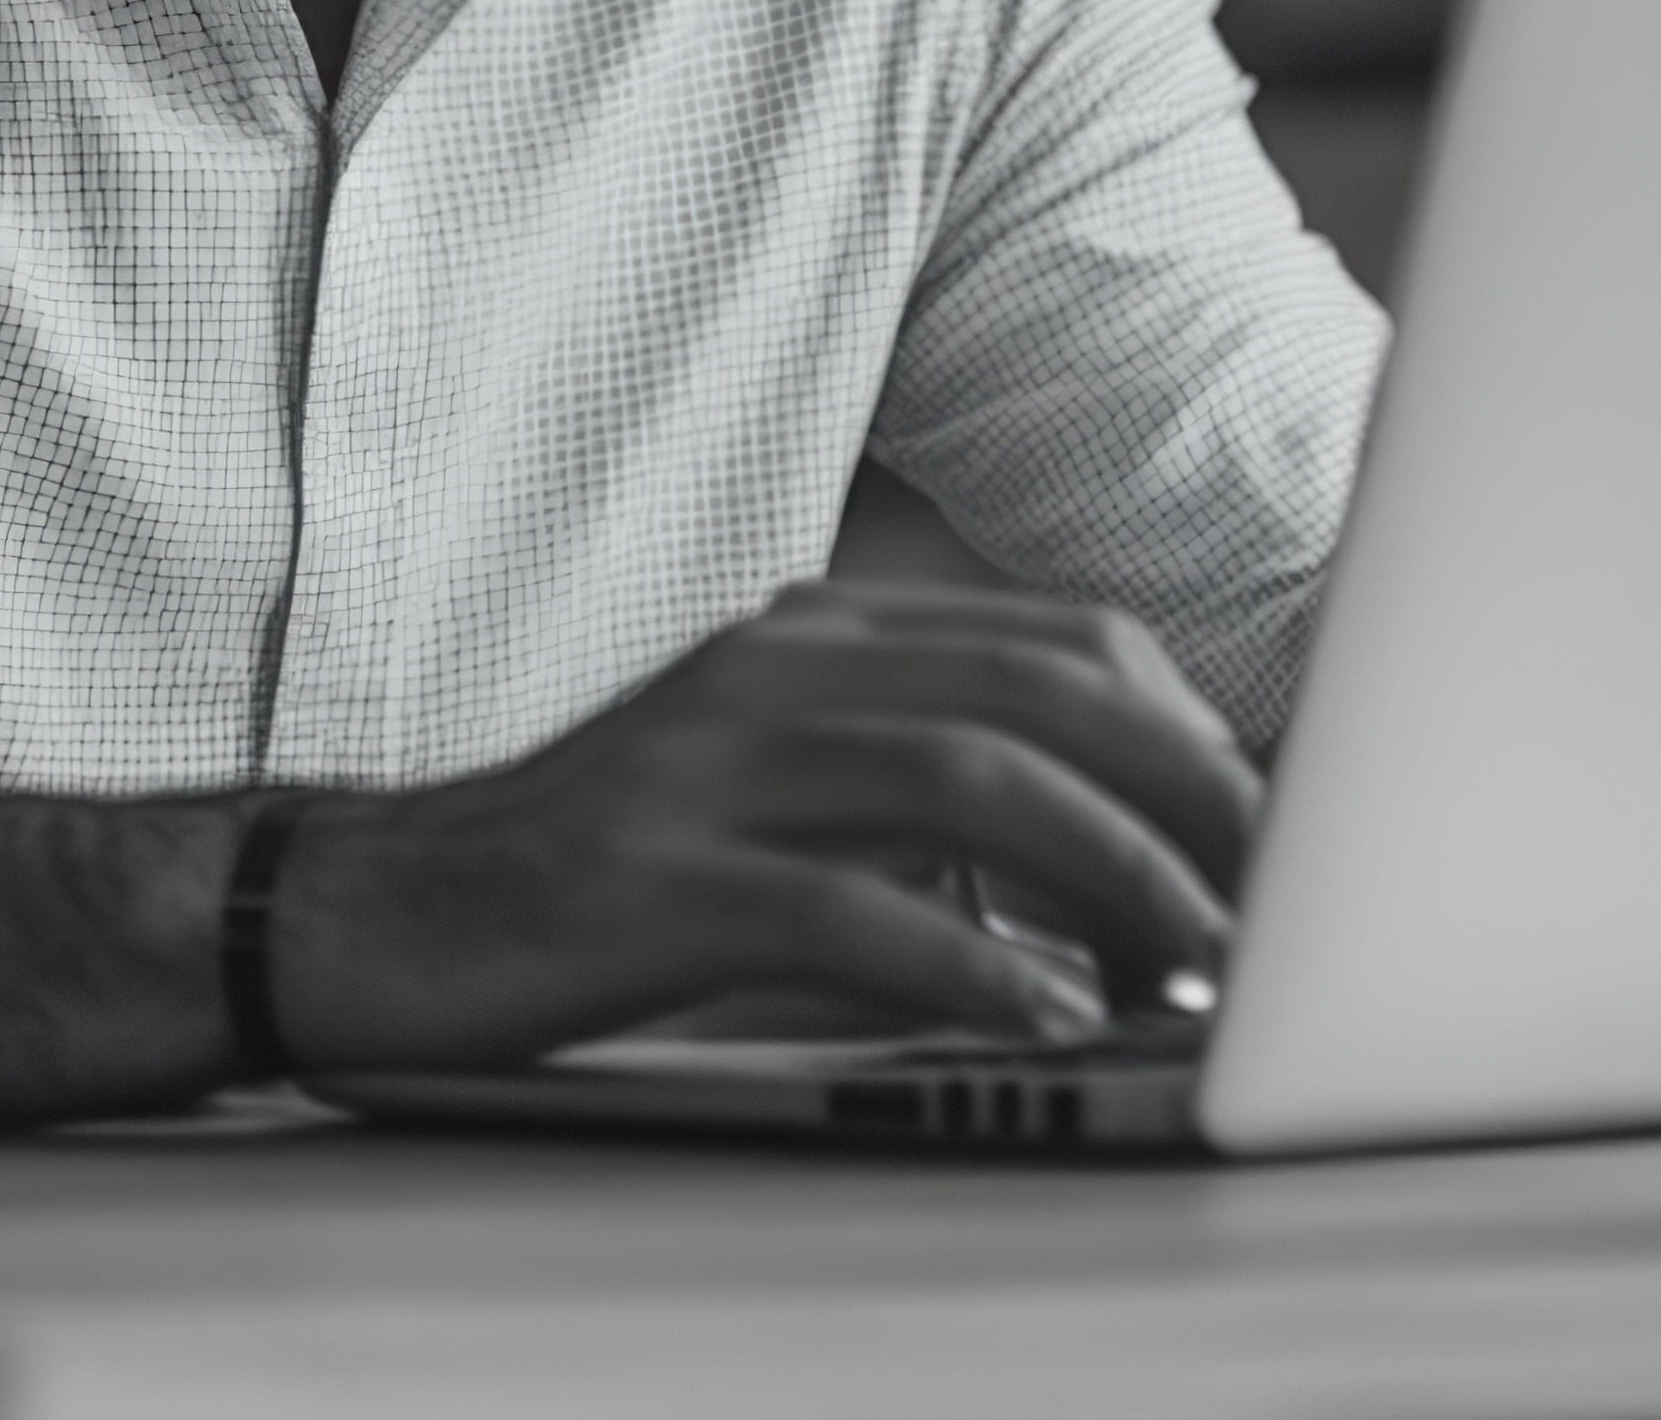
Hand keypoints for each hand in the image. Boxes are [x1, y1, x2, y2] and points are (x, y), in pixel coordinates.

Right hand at [266, 580, 1257, 1068]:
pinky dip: (971, 964)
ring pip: (970, 781)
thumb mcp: (780, 812)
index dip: (1194, 734)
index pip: (1062, 642)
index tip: (1281, 837)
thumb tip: (1135, 902)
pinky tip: (1045, 1021)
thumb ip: (928, 821)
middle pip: (1043, 691)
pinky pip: (846, 910)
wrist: (369, 913)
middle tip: (1291, 906)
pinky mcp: (650, 880)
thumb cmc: (601, 885)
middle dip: (1196, 800)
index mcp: (814, 640)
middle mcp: (773, 673)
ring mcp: (707, 768)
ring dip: (1117, 883)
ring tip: (1199, 976)